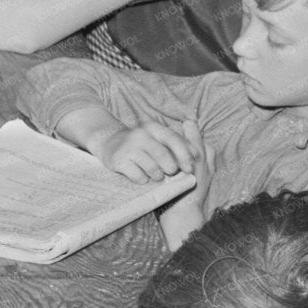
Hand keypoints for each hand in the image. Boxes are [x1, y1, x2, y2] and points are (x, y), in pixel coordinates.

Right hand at [86, 116, 204, 183]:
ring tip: (158, 177)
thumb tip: (198, 153)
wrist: (109, 142)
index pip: (173, 140)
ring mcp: (128, 148)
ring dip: (158, 175)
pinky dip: (143, 179)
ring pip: (150, 166)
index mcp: (153, 128)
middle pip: (162, 154)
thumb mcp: (156, 136)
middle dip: (171, 167)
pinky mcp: (118, 160)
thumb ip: (177, 142)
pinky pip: (136, 175)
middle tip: (172, 173)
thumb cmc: (140, 143)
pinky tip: (143, 179)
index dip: (185, 155)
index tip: (190, 168)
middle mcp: (140, 135)